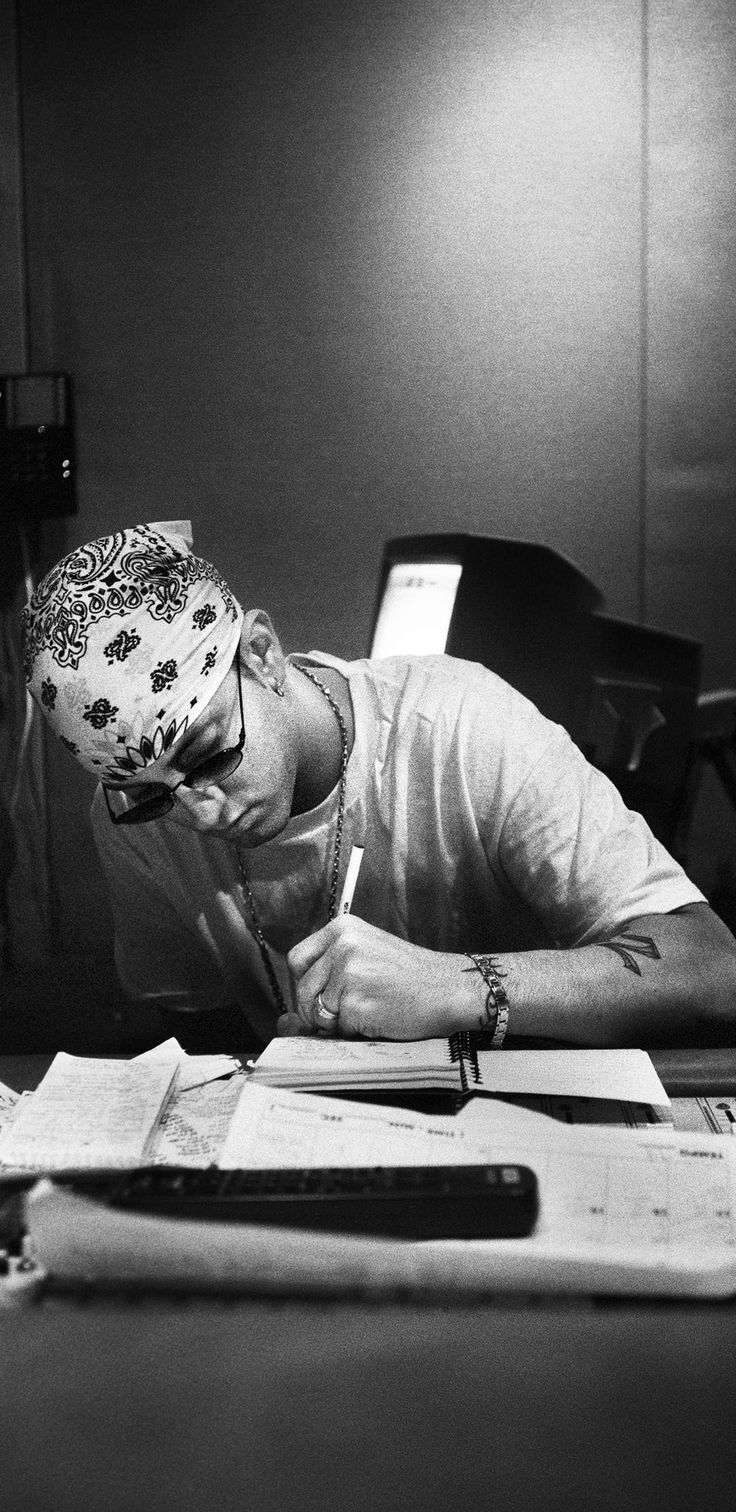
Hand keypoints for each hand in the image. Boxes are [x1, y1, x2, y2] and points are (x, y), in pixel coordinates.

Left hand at [286, 915, 470, 1038]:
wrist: (450, 988)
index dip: (303, 984)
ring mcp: (347, 972)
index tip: (319, 996)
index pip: (297, 959)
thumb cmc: (411, 978)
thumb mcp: (368, 954)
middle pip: (302, 989)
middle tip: (347, 1011)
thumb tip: (285, 1019)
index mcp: (342, 928)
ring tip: (370, 1009)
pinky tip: (379, 1017)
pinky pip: (337, 1028)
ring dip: (337, 1022)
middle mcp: (342, 945)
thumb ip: (330, 971)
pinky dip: (354, 1031)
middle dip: (316, 1010)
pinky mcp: (354, 1000)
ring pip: (316, 1012)